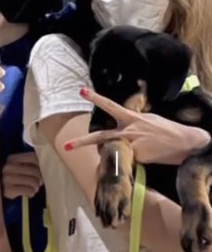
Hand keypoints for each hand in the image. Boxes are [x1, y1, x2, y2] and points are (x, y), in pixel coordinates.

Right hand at [2, 151, 42, 198]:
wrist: (1, 192)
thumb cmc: (16, 179)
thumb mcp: (21, 168)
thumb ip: (32, 164)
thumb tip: (47, 165)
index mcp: (12, 159)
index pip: (34, 158)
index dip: (42, 166)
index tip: (42, 172)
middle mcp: (7, 167)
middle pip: (34, 171)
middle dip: (39, 179)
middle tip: (38, 183)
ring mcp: (6, 179)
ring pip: (33, 181)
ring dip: (36, 187)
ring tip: (34, 188)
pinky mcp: (7, 190)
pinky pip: (29, 191)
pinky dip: (31, 193)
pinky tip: (28, 193)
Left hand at [65, 87, 210, 164]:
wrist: (184, 143)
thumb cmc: (166, 131)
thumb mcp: (148, 120)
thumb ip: (132, 122)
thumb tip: (123, 125)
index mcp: (131, 118)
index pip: (110, 106)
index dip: (96, 98)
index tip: (82, 90)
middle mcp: (128, 131)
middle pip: (100, 137)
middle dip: (82, 142)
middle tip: (66, 145)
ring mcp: (132, 145)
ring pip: (116, 151)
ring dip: (117, 153)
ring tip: (128, 152)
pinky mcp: (138, 158)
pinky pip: (130, 161)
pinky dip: (136, 160)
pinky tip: (150, 156)